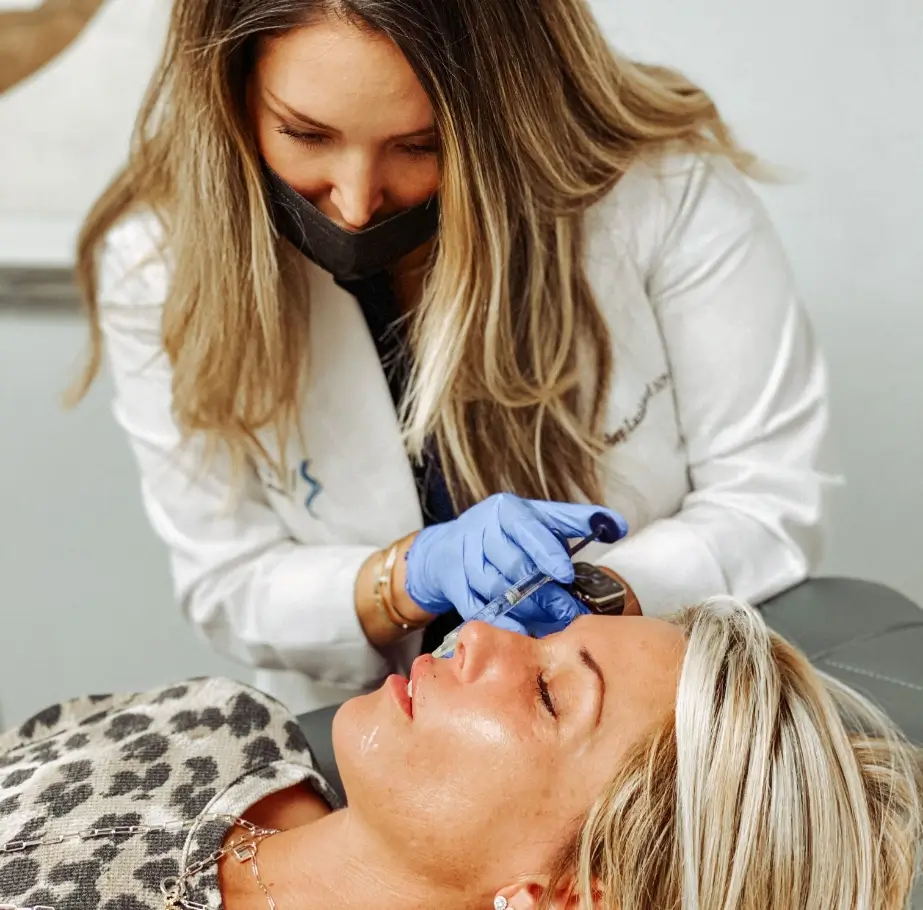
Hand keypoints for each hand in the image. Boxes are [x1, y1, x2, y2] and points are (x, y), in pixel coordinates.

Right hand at [404, 494, 627, 635]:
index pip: (528, 531)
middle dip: (544, 592)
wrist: (448, 549)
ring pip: (498, 589)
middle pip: (513, 565)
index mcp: (506, 512)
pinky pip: (479, 609)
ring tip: (553, 623)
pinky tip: (524, 632)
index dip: (547, 554)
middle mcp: (482, 532)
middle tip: (571, 612)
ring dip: (528, 610)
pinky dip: (503, 623)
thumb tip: (617, 525)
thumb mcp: (538, 517)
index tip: (566, 574)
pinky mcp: (454, 587)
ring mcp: (464, 561)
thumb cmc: (505, 533)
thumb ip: (576, 520)